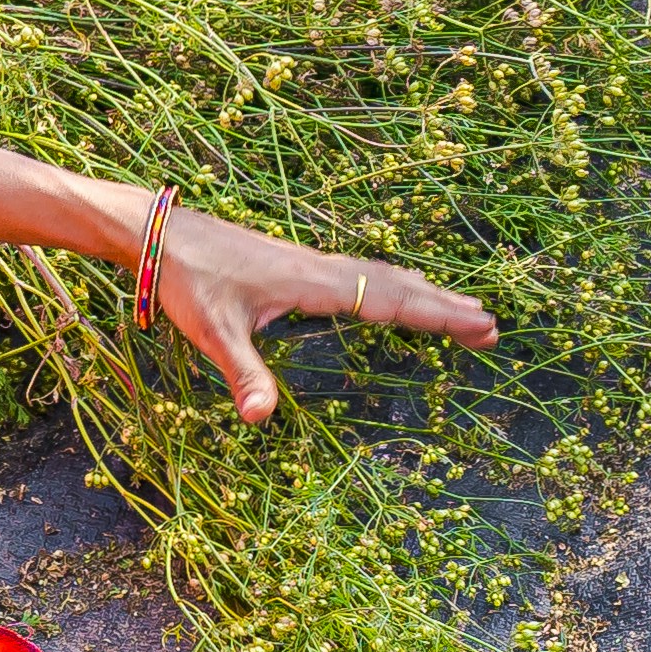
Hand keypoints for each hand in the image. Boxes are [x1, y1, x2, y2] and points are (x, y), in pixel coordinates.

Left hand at [144, 209, 499, 420]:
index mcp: (314, 283)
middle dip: (446, 306)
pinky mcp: (297, 263)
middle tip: (492, 327)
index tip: (481, 324)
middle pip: (398, 285)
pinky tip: (393, 294)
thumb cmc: (186, 281)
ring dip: (423, 293)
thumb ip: (242, 374)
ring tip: (460, 308)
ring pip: (382, 276)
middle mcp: (321, 268)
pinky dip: (393, 286)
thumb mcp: (213, 333)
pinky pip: (362, 275)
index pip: (391, 300)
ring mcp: (311, 263)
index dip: (438, 314)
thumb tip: (260, 419)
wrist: (158, 231)